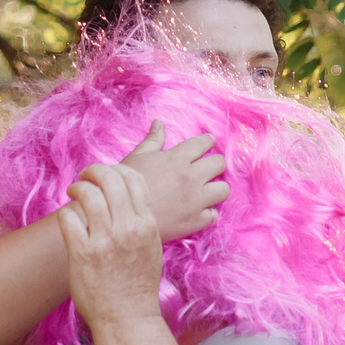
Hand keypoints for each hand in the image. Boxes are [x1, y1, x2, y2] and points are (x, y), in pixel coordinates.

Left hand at [59, 162, 166, 333]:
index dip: (117, 169)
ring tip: (73, 192)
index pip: (133, 178)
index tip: (106, 175)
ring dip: (77, 187)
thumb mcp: (151, 247)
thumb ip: (141, 221)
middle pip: (110, 179)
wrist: (127, 318)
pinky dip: (66, 213)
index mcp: (146, 224)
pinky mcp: (82, 253)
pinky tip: (68, 219)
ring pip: (88, 193)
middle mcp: (128, 228)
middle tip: (85, 178)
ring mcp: (105, 240)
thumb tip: (126, 198)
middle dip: (94, 171)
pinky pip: (68, 217)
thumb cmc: (138, 286)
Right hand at [120, 122, 229, 239]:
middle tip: (209, 166)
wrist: (120, 216)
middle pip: (219, 164)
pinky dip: (208, 212)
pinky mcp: (194, 221)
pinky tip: (199, 211)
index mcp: (177, 159)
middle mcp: (191, 178)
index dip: (207, 141)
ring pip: (223, 190)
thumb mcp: (137, 157)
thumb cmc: (125, 186)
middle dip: (215, 163)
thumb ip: (153, 141)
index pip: (202, 144)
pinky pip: (213, 215)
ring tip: (208, 189)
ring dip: (216, 188)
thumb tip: (159, 123)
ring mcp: (195, 201)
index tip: (209, 142)